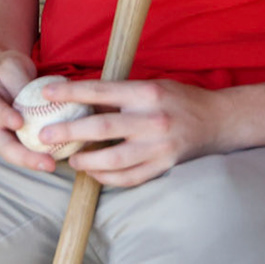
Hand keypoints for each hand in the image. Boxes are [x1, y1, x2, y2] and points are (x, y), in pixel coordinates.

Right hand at [0, 51, 56, 174]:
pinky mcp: (16, 141)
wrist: (5, 77)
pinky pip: (27, 151)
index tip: (18, 122)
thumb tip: (41, 102)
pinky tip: (59, 158)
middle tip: (46, 162)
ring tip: (52, 165)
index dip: (4, 117)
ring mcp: (1, 136)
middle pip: (2, 144)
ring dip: (33, 161)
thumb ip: (22, 86)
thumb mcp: (12, 68)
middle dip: (23, 156)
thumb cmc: (7, 70)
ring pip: (14, 154)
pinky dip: (41, 155)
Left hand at [43, 77, 223, 187]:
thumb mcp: (148, 86)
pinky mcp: (166, 165)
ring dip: (88, 160)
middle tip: (45, 136)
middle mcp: (152, 119)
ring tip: (71, 159)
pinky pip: (132, 177)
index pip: (100, 91)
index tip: (45, 94)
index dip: (70, 92)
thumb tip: (78, 99)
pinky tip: (94, 173)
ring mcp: (160, 146)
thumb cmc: (178, 98)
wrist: (219, 120)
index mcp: (145, 92)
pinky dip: (109, 177)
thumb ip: (118, 95)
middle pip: (102, 127)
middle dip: (69, 132)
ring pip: (115, 158)